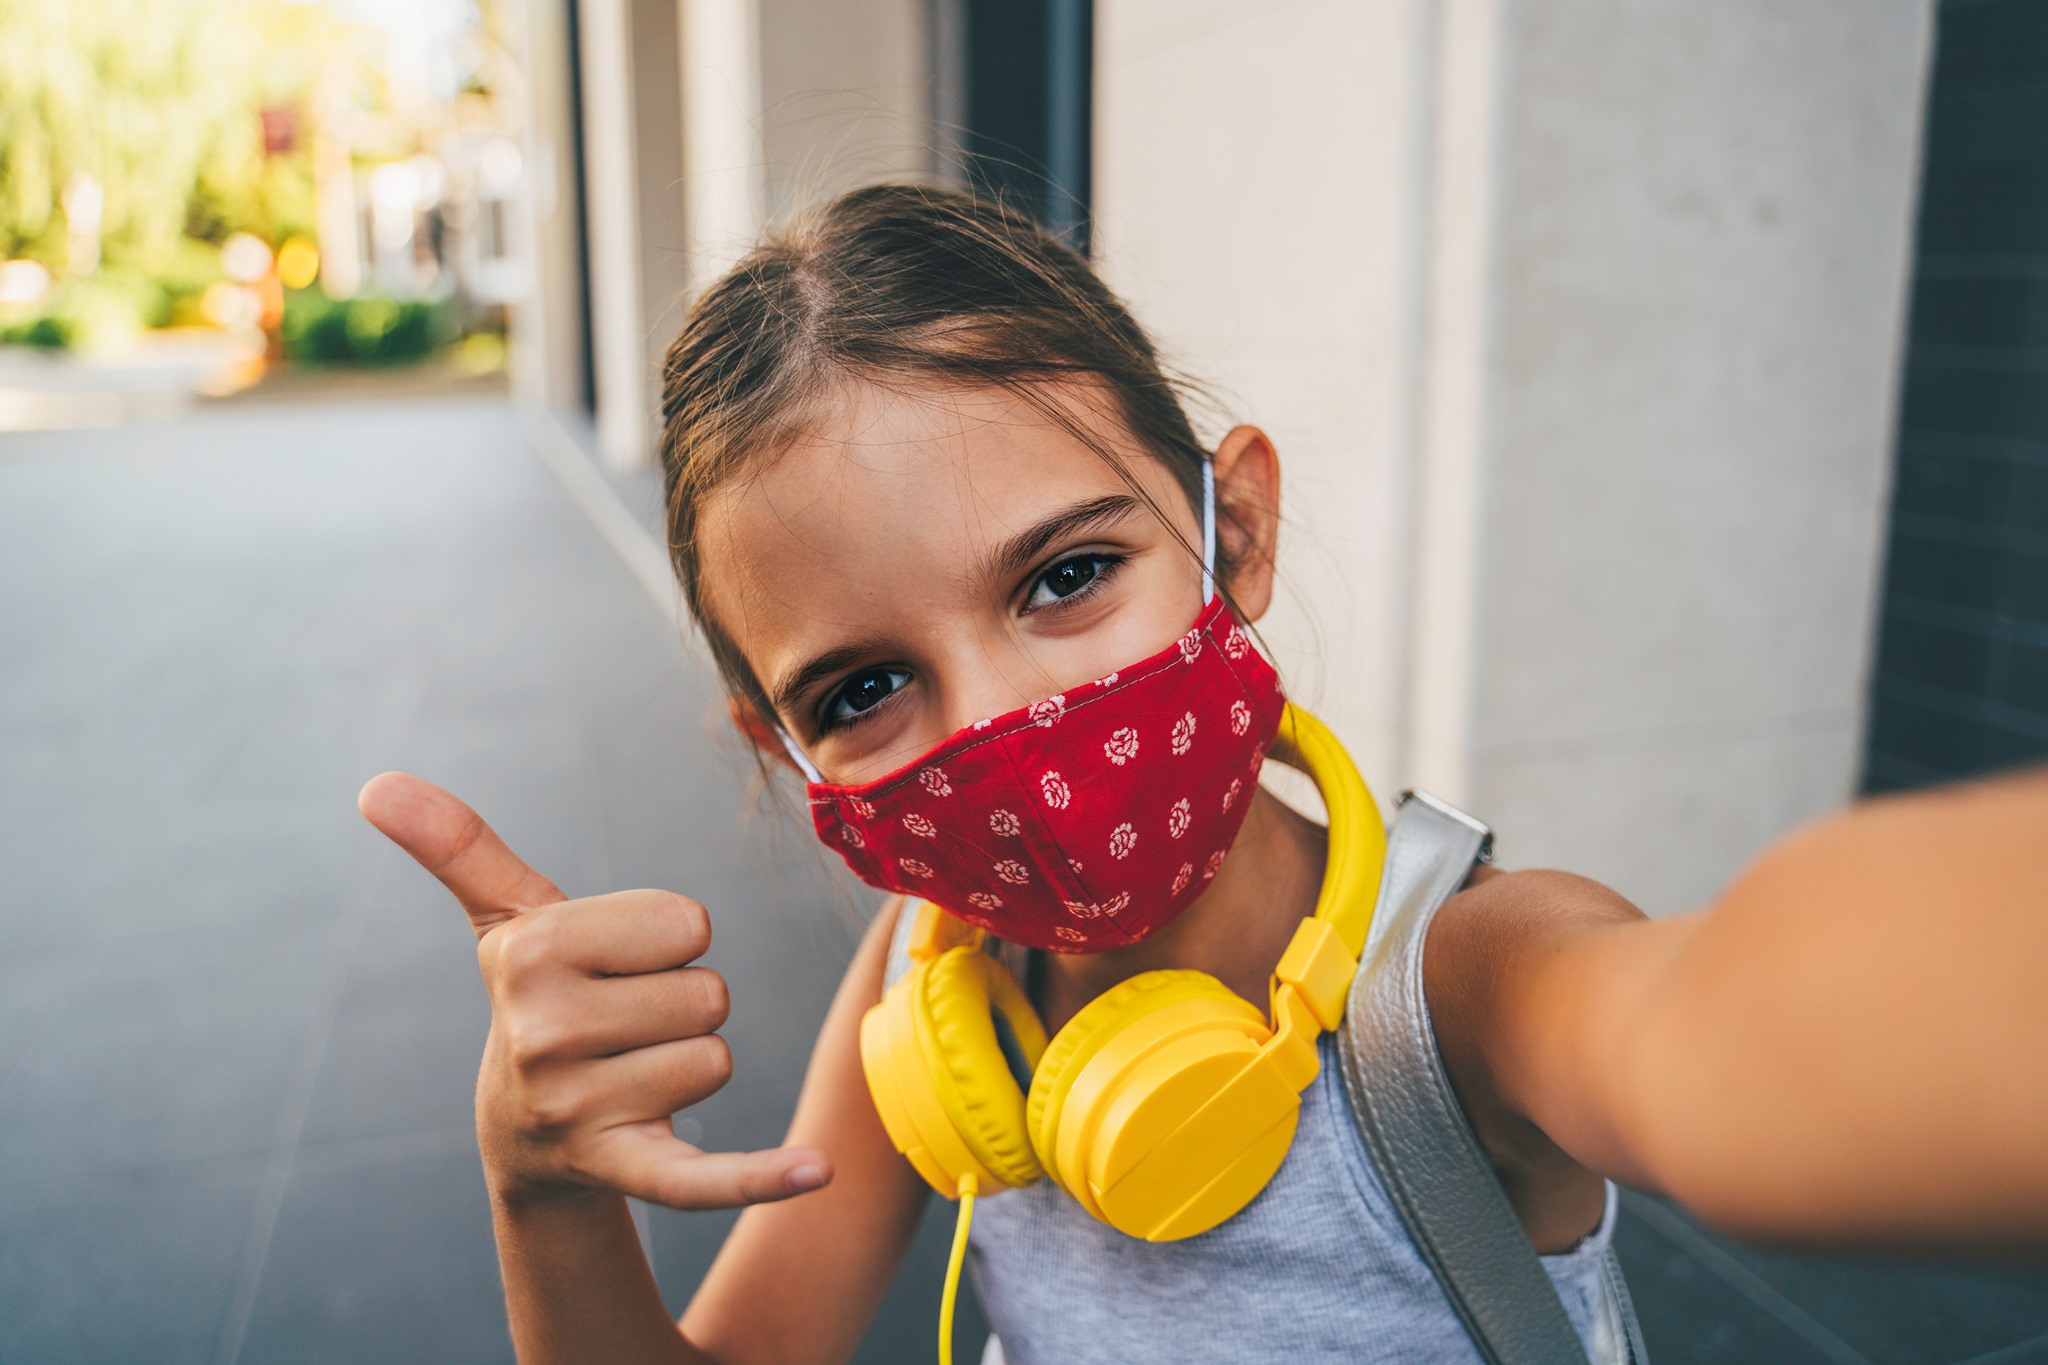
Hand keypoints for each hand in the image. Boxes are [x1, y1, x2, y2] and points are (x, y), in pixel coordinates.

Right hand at [357, 772, 832, 1210]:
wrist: (522, 1130)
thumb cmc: (541, 996)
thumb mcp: (508, 920)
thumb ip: (457, 845)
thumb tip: (376, 783)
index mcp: (530, 952)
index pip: (688, 922)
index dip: (668, 941)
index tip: (615, 965)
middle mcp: (545, 1034)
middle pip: (710, 993)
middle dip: (683, 1003)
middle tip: (625, 1024)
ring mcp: (579, 1109)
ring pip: (717, 1060)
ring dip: (692, 1063)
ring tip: (631, 1070)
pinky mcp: (623, 1171)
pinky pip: (706, 1175)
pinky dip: (762, 1175)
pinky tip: (817, 1170)